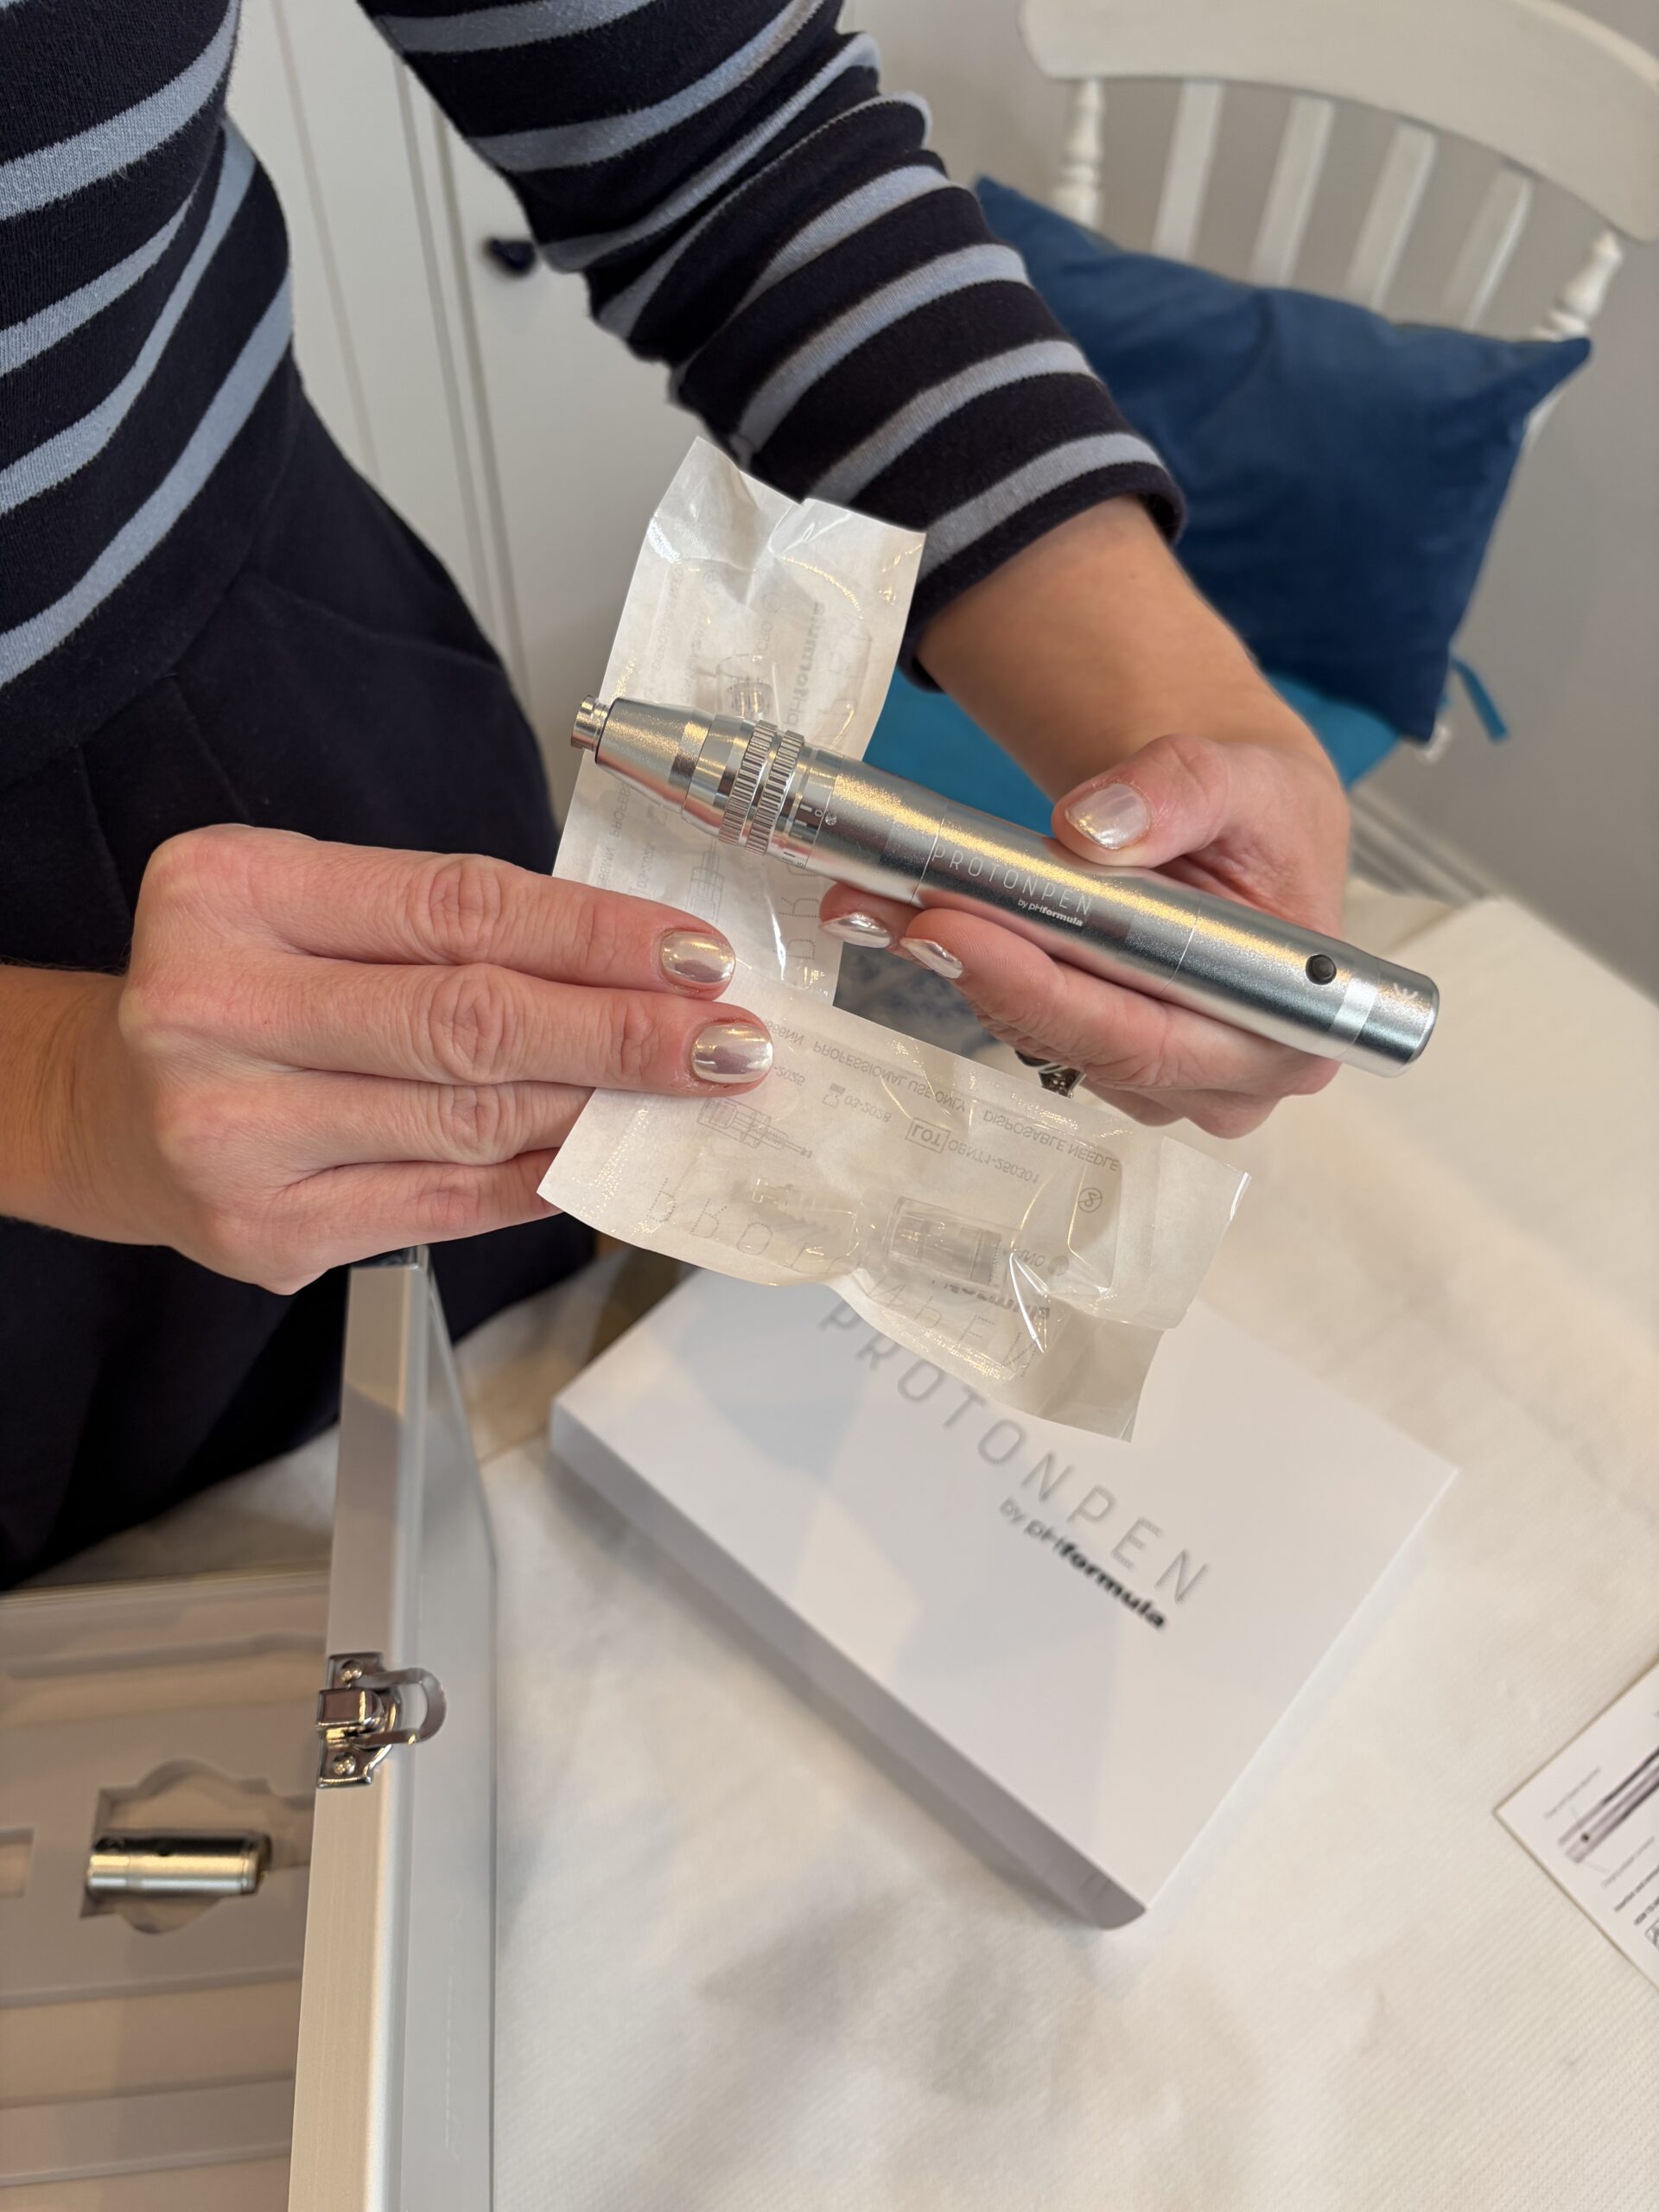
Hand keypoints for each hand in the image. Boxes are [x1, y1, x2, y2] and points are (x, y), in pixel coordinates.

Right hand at [31, 827, 767, 1290]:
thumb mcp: (306, 909)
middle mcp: (214, 1011)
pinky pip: (448, 1203)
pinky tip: (605, 1154)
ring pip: (470, 1122)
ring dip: (600, 1108)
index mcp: (230, 894)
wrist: (107, 1110)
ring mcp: (234, 1134)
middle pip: (471, 1022)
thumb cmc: (232, 989)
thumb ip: (445, 928)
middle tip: (727, 1041)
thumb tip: (630, 968)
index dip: (595, 935)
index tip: (694, 954)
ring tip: (684, 1094)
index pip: (457, 908)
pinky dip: (542, 1177)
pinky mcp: (266, 1231)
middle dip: (624, 1034)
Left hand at [821, 726, 1350, 1135]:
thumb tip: (1093, 828)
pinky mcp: (1105, 1059)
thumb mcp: (1243, 776)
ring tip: (888, 896)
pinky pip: (1026, 1022)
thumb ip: (1180, 792)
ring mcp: (1160, 1078)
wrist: (1243, 824)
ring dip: (959, 969)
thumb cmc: (1263, 815)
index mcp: (1283, 1028)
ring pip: (1041, 1037)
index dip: (1044, 993)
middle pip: (1081, 1045)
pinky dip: (969, 966)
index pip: (1148, 1038)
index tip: (957, 929)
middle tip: (902, 907)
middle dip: (983, 975)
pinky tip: (912, 915)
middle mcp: (1225, 1078)